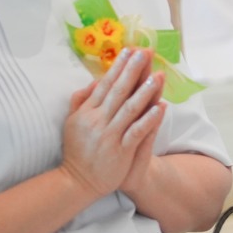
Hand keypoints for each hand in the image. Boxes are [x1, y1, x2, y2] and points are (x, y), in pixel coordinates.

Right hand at [60, 49, 166, 197]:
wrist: (76, 182)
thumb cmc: (78, 150)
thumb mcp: (72, 123)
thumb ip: (81, 101)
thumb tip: (94, 82)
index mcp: (86, 112)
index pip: (105, 84)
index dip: (118, 67)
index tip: (129, 50)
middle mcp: (97, 121)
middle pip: (118, 91)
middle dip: (132, 70)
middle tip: (145, 52)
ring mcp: (109, 135)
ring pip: (129, 109)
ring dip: (145, 91)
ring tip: (158, 75)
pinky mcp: (120, 150)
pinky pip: (136, 132)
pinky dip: (148, 119)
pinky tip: (160, 107)